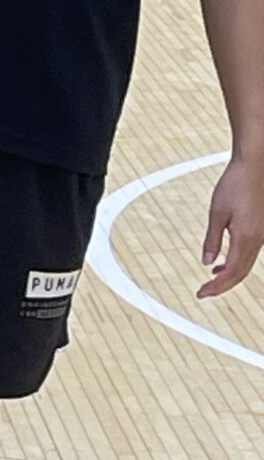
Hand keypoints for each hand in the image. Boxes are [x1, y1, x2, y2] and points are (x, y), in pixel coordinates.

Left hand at [199, 155, 263, 297]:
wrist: (256, 165)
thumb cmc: (235, 184)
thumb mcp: (217, 212)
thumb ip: (213, 239)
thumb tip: (208, 262)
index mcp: (246, 238)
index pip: (232, 273)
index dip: (217, 287)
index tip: (201, 293)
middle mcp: (258, 239)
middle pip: (242, 272)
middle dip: (223, 284)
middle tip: (204, 291)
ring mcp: (262, 234)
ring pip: (248, 262)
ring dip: (230, 272)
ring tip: (212, 277)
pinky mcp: (262, 227)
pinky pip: (251, 251)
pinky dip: (237, 260)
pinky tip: (225, 258)